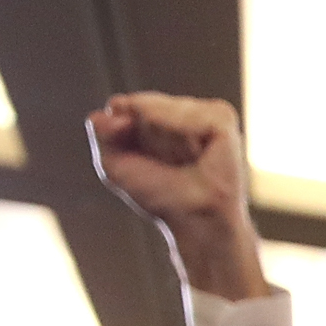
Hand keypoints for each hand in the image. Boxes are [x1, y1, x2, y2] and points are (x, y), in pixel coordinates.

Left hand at [86, 92, 265, 299]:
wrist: (195, 221)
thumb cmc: (161, 197)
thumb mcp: (115, 166)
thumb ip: (102, 132)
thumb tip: (114, 106)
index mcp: (158, 118)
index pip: (123, 105)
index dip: (122, 131)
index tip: (141, 161)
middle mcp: (181, 111)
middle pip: (142, 104)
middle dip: (145, 137)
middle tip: (168, 166)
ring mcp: (204, 113)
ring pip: (164, 105)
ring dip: (166, 138)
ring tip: (188, 162)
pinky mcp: (223, 119)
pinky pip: (190, 111)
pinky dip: (184, 130)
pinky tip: (197, 153)